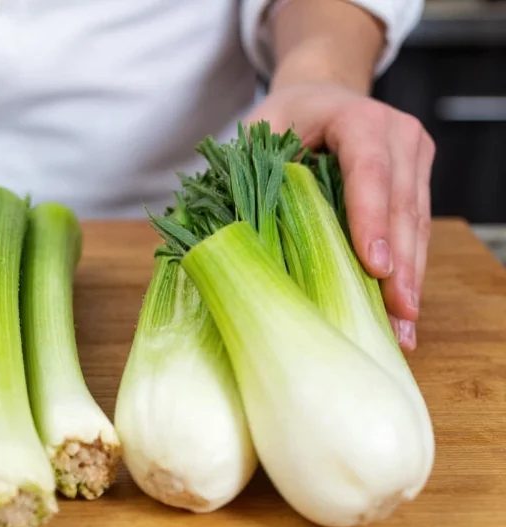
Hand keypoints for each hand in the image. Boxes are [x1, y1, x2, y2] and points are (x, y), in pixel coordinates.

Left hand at [246, 82, 434, 351]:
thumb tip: (213, 226)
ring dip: (411, 277)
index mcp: (358, 119)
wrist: (322, 93)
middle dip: (401, 264)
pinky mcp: (418, 180)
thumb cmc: (287, 116)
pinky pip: (415, 229)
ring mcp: (414, 158)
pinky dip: (409, 269)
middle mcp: (397, 135)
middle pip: (401, 205)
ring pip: (416, 223)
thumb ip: (244, 167)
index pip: (368, 171)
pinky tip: (402, 310)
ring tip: (404, 327)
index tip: (374, 266)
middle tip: (396, 315)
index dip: (371, 218)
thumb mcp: (260, 129)